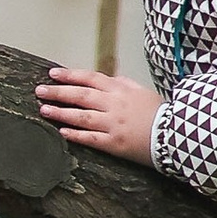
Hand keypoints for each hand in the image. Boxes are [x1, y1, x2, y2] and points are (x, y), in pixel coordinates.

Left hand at [38, 65, 158, 161]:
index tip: (53, 74)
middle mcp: (114, 104)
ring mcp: (113, 124)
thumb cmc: (160, 113)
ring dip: (61, 112)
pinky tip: (62, 132)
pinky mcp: (115, 143)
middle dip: (58, 92)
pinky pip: (91, 138)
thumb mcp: (142, 92)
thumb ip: (123, 84)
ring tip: (44, 110)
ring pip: (81, 116)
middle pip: (81, 95)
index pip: (90, 78)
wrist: (176, 134)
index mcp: (121, 90)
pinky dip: (75, 134)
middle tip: (40, 91)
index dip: (70, 75)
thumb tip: (108, 79)